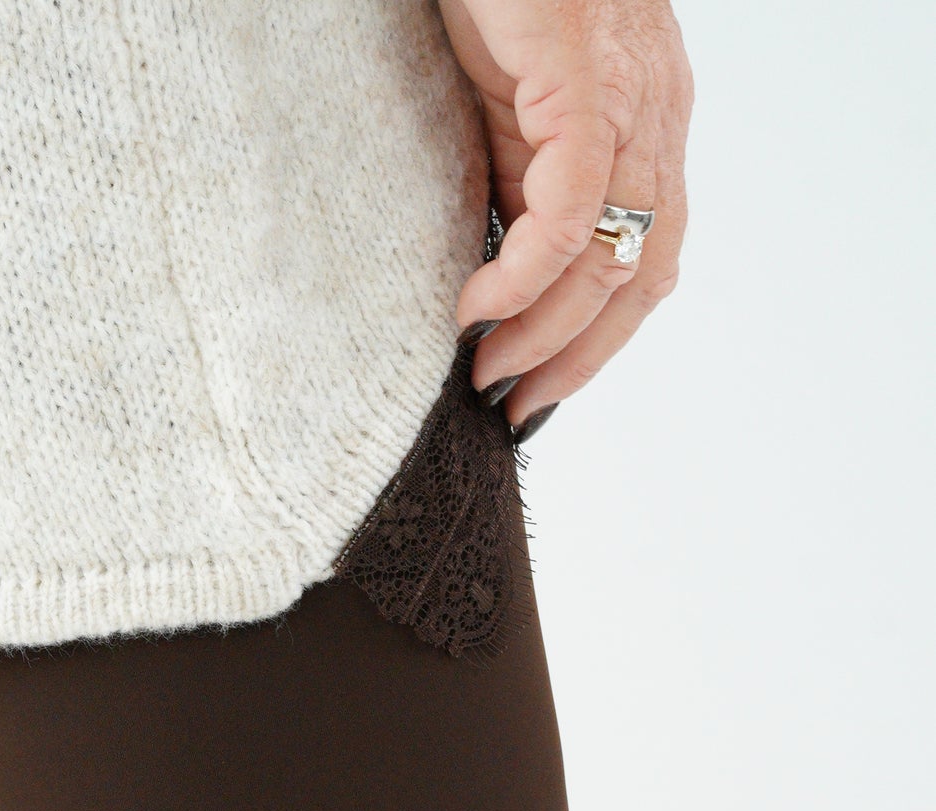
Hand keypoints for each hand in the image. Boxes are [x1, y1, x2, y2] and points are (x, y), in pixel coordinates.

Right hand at [439, 0, 691, 428]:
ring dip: (546, 332)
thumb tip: (489, 277)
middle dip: (579, 357)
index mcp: (643, 120)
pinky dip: (528, 274)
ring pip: (613, 254)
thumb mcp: (505, 105)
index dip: (599, 340)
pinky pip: (573, 207)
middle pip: (644, 271)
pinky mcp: (587, 78)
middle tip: (511, 408)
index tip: (532, 392)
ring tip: (485, 370)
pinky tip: (478, 305)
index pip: (647, 255)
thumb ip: (516, 178)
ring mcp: (630, 95)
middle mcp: (655, 111)